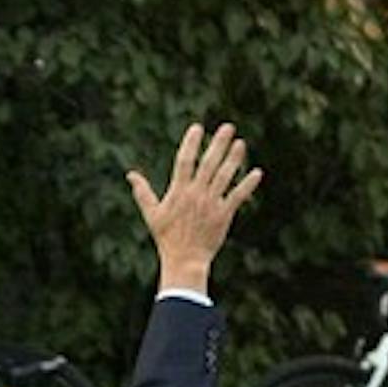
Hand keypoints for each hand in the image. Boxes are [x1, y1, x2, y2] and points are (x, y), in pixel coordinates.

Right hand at [127, 122, 263, 295]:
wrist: (185, 260)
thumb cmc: (167, 237)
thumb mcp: (152, 214)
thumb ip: (142, 192)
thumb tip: (130, 175)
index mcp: (178, 191)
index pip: (184, 160)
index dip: (191, 143)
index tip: (198, 127)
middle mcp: (196, 194)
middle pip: (208, 163)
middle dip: (218, 143)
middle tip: (228, 126)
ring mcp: (211, 204)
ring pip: (225, 176)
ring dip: (234, 159)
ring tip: (241, 143)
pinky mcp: (224, 215)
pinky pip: (238, 196)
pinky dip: (247, 185)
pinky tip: (257, 173)